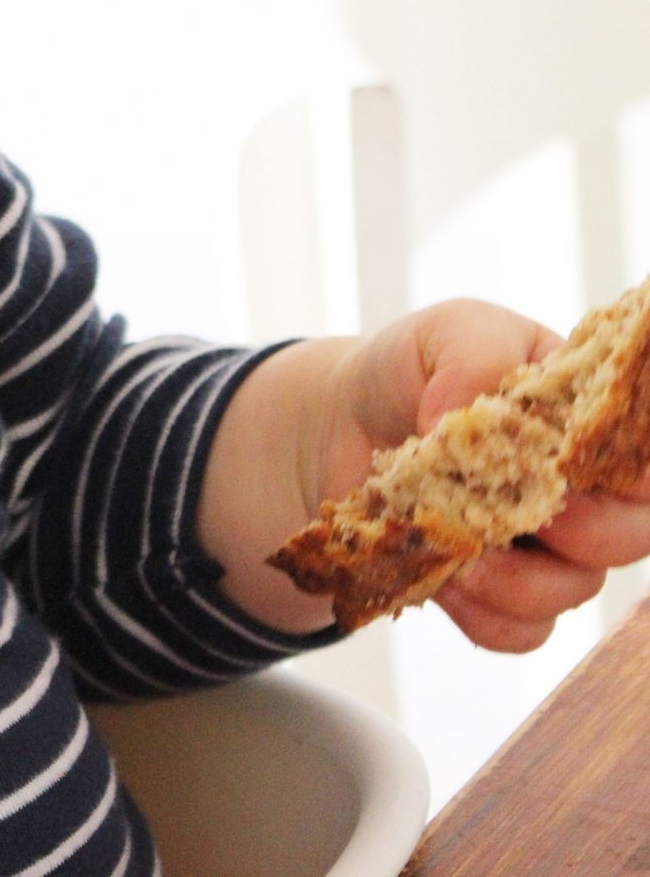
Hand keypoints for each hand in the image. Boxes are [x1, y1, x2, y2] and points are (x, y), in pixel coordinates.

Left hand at [335, 301, 649, 651]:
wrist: (343, 420)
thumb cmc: (414, 368)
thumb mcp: (448, 333)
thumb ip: (476, 357)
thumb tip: (471, 418)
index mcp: (588, 419)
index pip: (644, 456)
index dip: (630, 473)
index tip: (577, 464)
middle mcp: (580, 488)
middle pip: (631, 534)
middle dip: (589, 530)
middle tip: (532, 511)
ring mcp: (541, 547)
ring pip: (574, 590)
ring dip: (520, 579)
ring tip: (463, 547)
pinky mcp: (493, 592)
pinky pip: (518, 630)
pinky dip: (483, 613)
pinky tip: (443, 580)